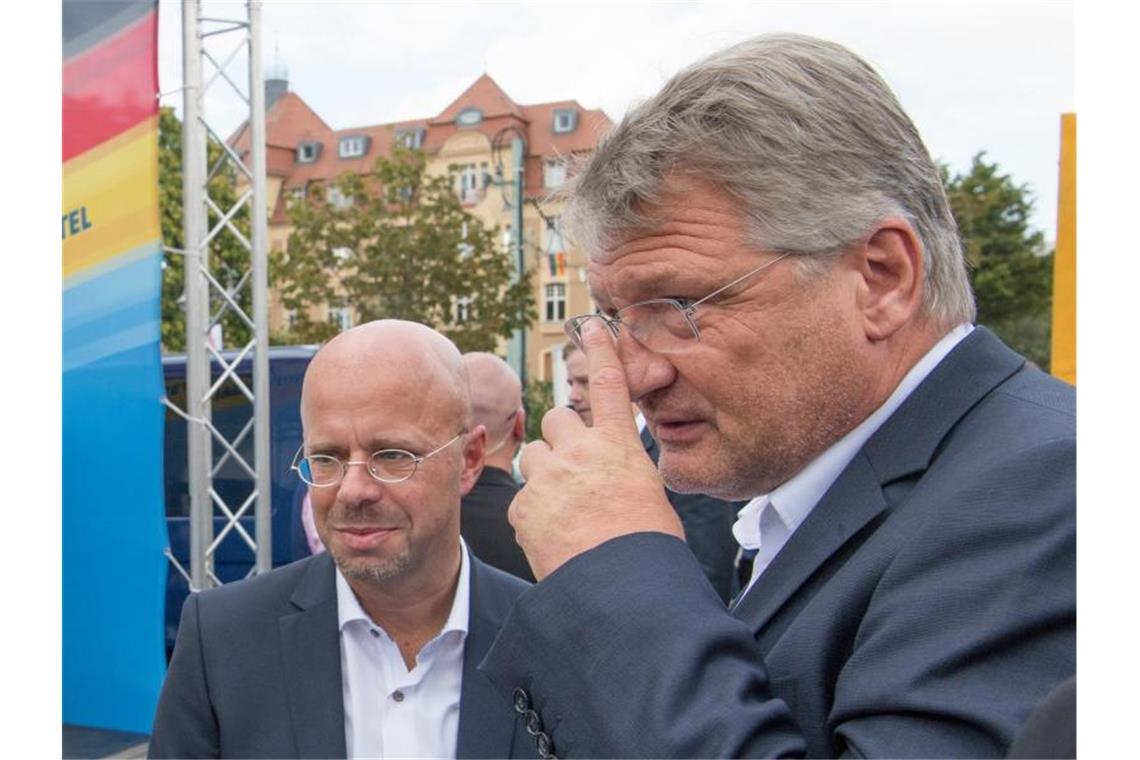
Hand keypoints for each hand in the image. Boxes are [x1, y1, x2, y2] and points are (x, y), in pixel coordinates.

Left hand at [509, 320, 683, 579]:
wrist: (619, 589)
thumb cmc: (645, 548)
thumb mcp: (649, 497)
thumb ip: (624, 473)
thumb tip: (614, 477)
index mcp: (620, 447)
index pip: (608, 384)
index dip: (600, 351)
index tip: (592, 327)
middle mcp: (582, 451)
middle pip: (556, 419)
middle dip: (561, 437)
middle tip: (573, 469)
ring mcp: (549, 477)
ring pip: (534, 455)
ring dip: (545, 473)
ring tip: (564, 508)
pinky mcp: (525, 506)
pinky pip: (524, 498)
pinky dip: (534, 513)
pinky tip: (554, 536)